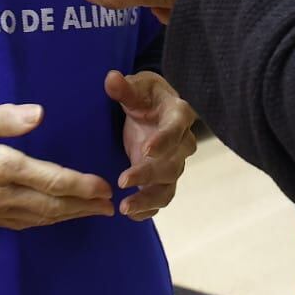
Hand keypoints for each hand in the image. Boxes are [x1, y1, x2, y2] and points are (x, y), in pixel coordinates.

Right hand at [0, 104, 113, 228]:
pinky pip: (17, 222)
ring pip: (35, 217)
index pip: (49, 179)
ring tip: (89, 212)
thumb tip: (39, 113)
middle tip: (109, 206)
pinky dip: (41, 220)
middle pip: (49, 205)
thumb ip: (4, 117)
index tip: (103, 187)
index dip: (80, 185)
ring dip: (66, 216)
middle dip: (82, 206)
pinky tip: (52, 216)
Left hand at [107, 70, 196, 221]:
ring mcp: (174, 163)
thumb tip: (111, 79)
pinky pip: (161, 197)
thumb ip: (125, 88)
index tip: (146, 150)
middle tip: (123, 180)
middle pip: (172, 163)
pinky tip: (131, 214)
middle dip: (149, 174)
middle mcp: (182, 142)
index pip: (175, 129)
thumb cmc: (146, 95)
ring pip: (168, 186)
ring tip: (125, 207)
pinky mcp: (164, 178)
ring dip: (148, 199)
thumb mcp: (137, 87)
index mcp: (179, 115)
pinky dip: (148, 209)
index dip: (164, 141)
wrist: (154, 108)